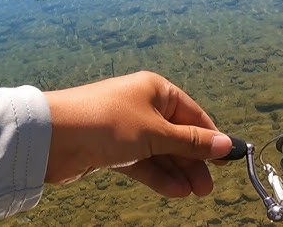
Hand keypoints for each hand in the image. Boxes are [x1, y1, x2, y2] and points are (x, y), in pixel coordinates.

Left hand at [44, 71, 232, 197]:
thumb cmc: (107, 123)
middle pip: (177, 135)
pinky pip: (141, 162)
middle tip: (206, 188)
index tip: (228, 160)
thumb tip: (225, 144)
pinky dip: (156, 176)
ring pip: (160, 152)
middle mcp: (141, 106)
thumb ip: (191, 142)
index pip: (192, 114)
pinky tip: (173, 191)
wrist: (53, 137)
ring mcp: (125, 128)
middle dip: (193, 161)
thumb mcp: (156, 133)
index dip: (210, 137)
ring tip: (193, 193)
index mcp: (155, 90)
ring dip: (176, 171)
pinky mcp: (111, 149)